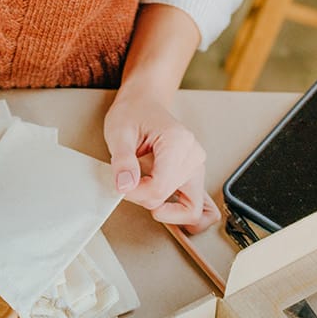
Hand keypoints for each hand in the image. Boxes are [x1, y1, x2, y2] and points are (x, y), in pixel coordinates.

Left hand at [104, 90, 218, 233]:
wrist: (143, 104)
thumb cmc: (134, 114)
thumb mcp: (119, 133)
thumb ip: (122, 161)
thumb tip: (126, 186)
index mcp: (178, 142)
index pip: (158, 187)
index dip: (135, 193)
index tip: (121, 184)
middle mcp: (193, 155)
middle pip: (167, 197)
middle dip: (142, 197)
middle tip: (127, 183)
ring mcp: (197, 167)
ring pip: (188, 208)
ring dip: (163, 208)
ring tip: (144, 193)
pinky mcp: (195, 176)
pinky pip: (196, 206)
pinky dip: (181, 214)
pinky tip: (164, 209)